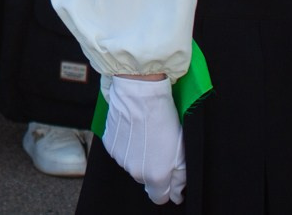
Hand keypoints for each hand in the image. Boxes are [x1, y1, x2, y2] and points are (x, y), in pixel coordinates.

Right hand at [99, 73, 186, 204]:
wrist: (140, 93)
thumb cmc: (163, 117)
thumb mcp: (181, 150)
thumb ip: (179, 177)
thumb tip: (176, 193)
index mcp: (155, 175)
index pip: (159, 197)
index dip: (166, 188)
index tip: (170, 176)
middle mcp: (135, 171)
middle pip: (145, 179)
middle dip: (153, 167)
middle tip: (160, 147)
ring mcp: (120, 158)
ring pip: (132, 164)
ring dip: (139, 155)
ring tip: (146, 134)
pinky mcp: (109, 144)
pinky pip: (121, 151)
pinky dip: (127, 144)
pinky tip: (134, 129)